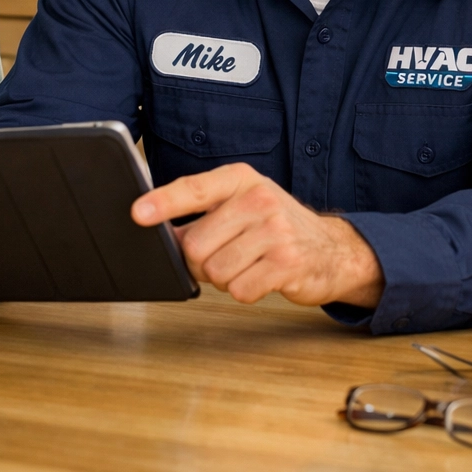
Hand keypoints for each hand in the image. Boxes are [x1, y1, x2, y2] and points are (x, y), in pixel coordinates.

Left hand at [131, 163, 382, 307]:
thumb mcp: (243, 205)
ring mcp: (276, 231)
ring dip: (224, 278)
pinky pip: (240, 290)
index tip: (138, 213)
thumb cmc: (277, 226)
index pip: (194, 188)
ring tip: (246, 264)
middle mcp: (259, 199)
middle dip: (200, 261)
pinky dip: (244, 291)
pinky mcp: (287, 263)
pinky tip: (261, 277)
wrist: (332, 249)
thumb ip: (204, 213)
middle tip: (223, 255)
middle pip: (196, 244)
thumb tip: (160, 231)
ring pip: (215, 270)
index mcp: (241, 180)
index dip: (164, 202)